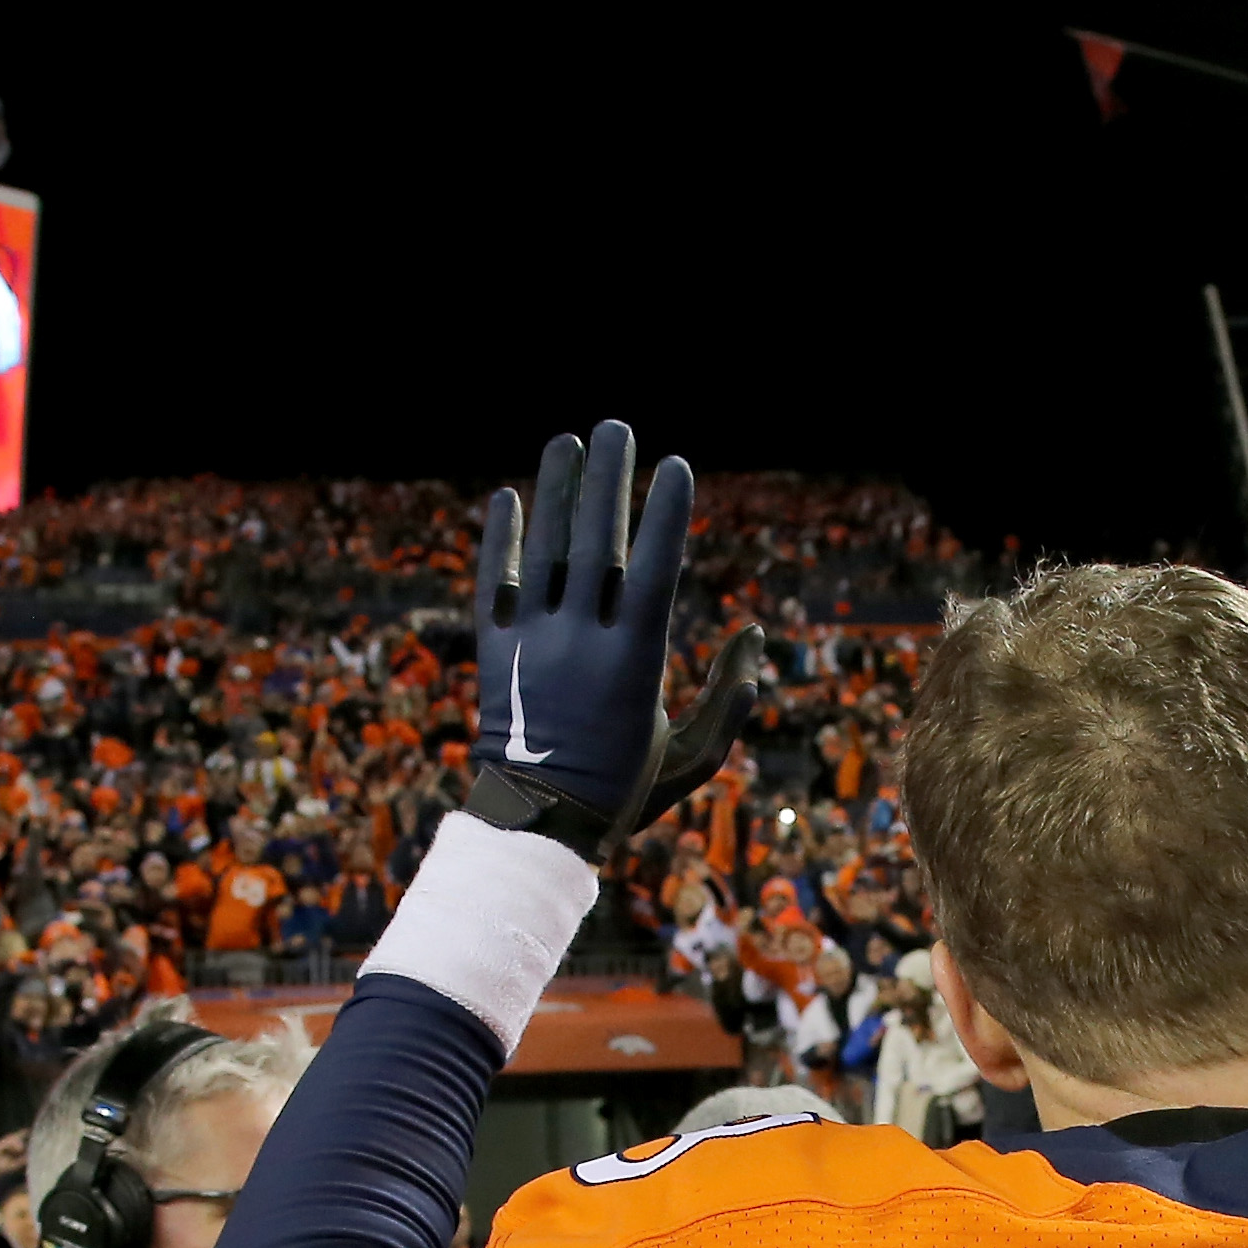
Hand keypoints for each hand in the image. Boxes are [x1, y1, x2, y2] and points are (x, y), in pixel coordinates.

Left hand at [461, 419, 754, 863]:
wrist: (538, 821)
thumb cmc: (625, 789)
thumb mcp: (692, 754)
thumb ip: (729, 699)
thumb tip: (754, 636)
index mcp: (635, 658)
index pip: (654, 565)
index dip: (665, 512)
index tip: (677, 464)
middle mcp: (581, 638)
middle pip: (597, 538)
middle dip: (610, 477)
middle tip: (618, 426)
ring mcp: (533, 641)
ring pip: (545, 547)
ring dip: (556, 488)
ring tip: (567, 441)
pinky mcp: (494, 651)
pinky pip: (494, 580)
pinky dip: (500, 538)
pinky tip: (508, 497)